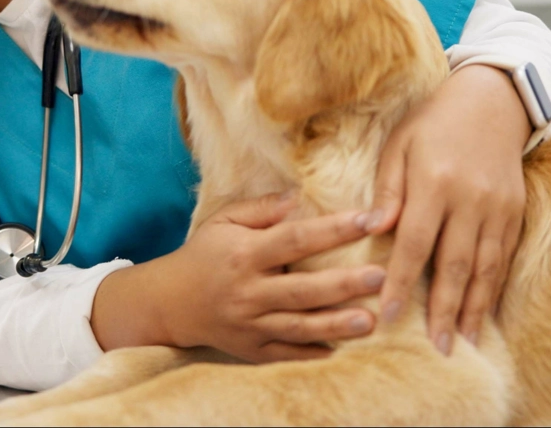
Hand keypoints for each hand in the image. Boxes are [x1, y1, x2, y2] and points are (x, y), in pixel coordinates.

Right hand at [92, 193, 385, 361]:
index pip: (295, 239)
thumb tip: (298, 197)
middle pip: (302, 288)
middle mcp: (249, 291)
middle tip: (380, 276)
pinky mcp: (251, 350)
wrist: (170, 303)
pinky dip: (312, 353)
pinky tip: (341, 349)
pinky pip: (286, 353)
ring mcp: (250, 324)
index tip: (367, 219)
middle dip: (343, 284)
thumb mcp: (224, 221)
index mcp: (245, 254)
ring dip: (336, 325)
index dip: (333, 229)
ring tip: (370, 321)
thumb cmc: (204, 254)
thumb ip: (261, 209)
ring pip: (299, 326)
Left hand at [366, 65, 529, 354]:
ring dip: (474, 309)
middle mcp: (470, 198)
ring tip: (464, 343)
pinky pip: (505, 257)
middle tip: (436, 348)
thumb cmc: (433, 122)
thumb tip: (374, 229)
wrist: (491, 101)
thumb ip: (388, 188)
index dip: (403, 282)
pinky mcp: (516, 211)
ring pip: (486, 267)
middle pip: (455, 264)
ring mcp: (498, 207)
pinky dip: (495, 288)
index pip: (415, 242)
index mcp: (435, 181)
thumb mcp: (399, 144)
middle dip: (444, 310)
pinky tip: (486, 312)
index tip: (390, 316)